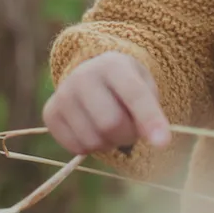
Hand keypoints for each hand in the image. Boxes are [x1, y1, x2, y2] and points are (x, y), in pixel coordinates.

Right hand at [42, 52, 171, 155]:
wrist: (93, 75)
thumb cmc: (126, 86)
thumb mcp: (145, 88)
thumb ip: (151, 112)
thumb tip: (156, 140)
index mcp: (113, 64)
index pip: (135, 95)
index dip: (150, 120)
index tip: (163, 143)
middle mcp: (83, 75)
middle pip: (111, 124)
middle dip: (128, 136)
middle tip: (132, 130)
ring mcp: (63, 94)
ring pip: (93, 140)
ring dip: (110, 143)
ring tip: (111, 127)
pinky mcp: (50, 113)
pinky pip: (76, 147)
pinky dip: (91, 147)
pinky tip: (93, 130)